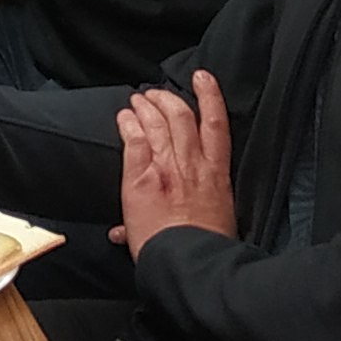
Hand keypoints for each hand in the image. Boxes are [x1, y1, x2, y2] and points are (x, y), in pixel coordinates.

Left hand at [114, 70, 237, 250]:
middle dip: (167, 99)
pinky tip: (124, 117)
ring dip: (147, 106)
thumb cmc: (206, 248)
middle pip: (181, 116)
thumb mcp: (217, 224)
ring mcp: (167, 168)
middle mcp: (193, 165)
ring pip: (158, 123)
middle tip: (156, 93)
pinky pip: (135, 141)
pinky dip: (128, 125)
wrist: (190, 262)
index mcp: (216, 174)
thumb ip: (195, 212)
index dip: (210, 96)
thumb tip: (182, 216)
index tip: (203, 79)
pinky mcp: (142, 178)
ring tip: (138, 98)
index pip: (216, 124)